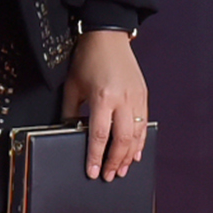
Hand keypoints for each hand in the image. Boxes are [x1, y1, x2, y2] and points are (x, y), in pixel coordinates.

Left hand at [62, 31, 147, 181]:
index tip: (93, 172)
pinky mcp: (143, 94)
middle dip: (115, 162)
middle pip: (122, 140)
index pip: (99, 136)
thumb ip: (70, 112)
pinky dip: (140, 141)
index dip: (96, 157)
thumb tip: (69, 132)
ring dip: (129, 155)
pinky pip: (143, 123)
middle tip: (109, 176)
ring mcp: (136, 97)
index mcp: (102, 97)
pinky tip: (136, 153)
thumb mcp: (72, 86)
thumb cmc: (88, 58)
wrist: (107, 36)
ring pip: (136, 135)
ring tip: (122, 170)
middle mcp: (122, 99)